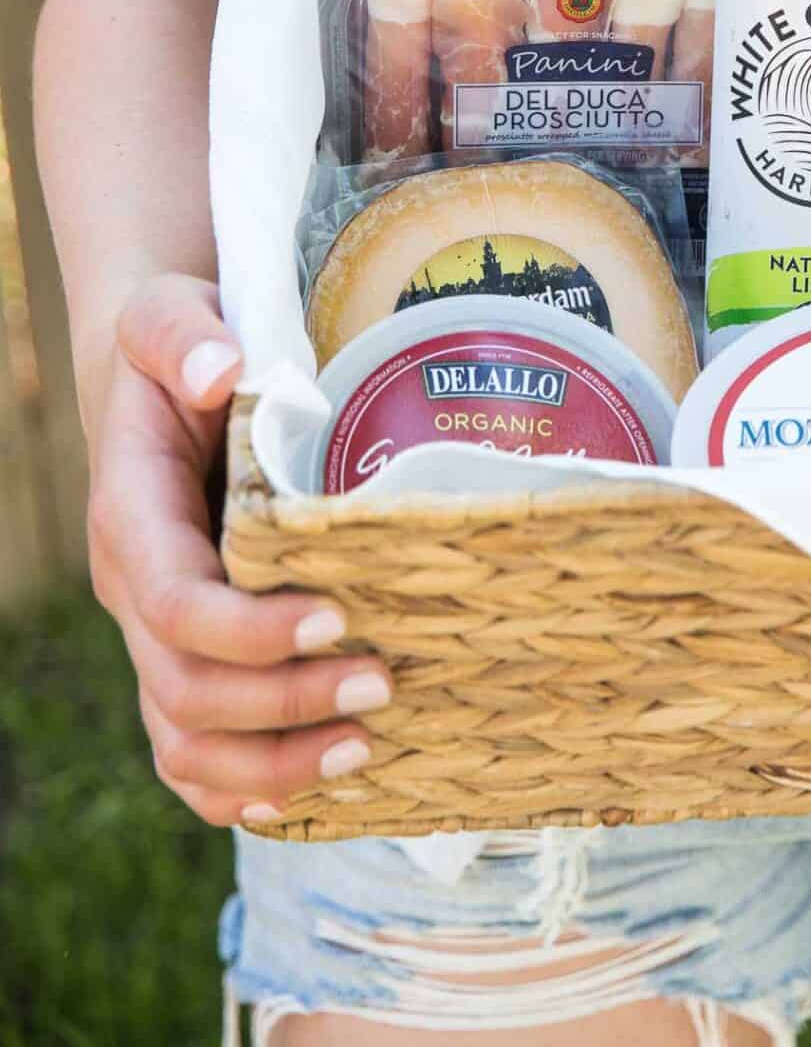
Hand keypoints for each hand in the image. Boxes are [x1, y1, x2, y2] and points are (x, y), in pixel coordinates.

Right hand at [87, 274, 391, 825]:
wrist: (164, 378)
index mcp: (131, 520)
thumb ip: (181, 331)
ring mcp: (158, 639)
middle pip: (187, 693)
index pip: (174, 604)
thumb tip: (218, 366)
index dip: (248, 630)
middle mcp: (136, 593)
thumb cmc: (179, 345)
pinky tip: (315, 792)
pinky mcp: (189, 660)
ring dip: (272, 766)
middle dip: (283, 705)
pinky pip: (194, 757)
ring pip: (186, 746)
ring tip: (367, 751)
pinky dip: (245, 791)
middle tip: (386, 685)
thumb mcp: (168, 311)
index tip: (337, 614)